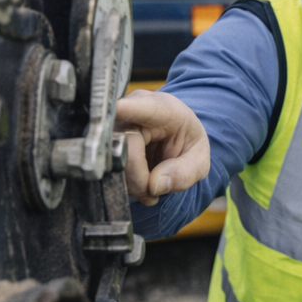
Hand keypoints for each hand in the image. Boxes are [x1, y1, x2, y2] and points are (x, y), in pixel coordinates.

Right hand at [114, 90, 211, 204]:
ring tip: (149, 189)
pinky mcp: (102, 138)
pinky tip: (139, 187)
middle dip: (137, 179)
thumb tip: (154, 185)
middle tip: (153, 193)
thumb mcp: (199, 160)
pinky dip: (123, 184)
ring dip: (130, 184)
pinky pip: (105, 166)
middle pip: (123, 148)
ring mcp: (113, 123)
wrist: (173, 135)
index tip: (115, 111)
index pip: (138, 108)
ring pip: (110, 161)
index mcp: (161, 108)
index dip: (124, 110)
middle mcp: (130, 109)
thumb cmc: (187, 142)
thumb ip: (184, 173)